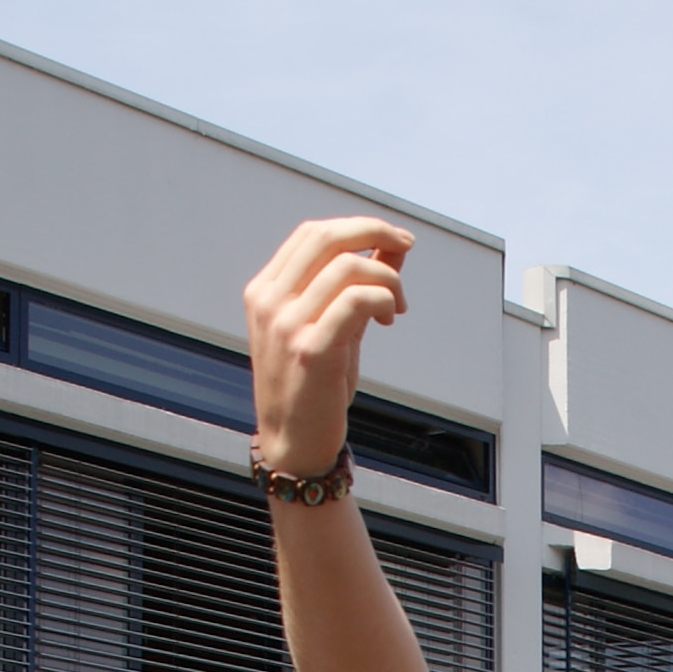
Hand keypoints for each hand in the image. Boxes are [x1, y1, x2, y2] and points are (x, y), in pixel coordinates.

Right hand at [244, 217, 414, 474]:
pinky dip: (383, 299)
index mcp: (266, 290)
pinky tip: (390, 318)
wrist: (293, 444)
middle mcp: (270, 301)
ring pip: (347, 267)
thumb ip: (354, 286)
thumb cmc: (313, 388)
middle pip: (326, 238)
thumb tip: (391, 246)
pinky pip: (356, 301)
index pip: (311, 234)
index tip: (393, 239)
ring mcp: (286, 325)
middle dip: (375, 231)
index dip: (358, 227)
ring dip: (386, 279)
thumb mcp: (331, 327)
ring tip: (396, 306)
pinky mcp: (311, 350)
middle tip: (407, 246)